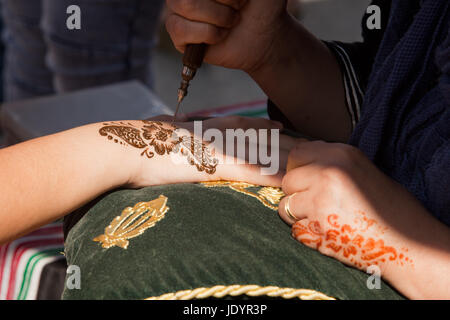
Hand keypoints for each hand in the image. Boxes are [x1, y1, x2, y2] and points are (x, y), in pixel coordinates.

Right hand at [104, 116, 298, 187]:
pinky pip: (246, 170)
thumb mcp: (157, 135)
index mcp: (199, 127)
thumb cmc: (132, 145)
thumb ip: (173, 135)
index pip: (237, 124)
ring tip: (303, 159)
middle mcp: (211, 134)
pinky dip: (265, 175)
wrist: (121, 149)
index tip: (277, 127)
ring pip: (255, 150)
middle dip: (278, 138)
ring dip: (280, 155)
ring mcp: (213, 149)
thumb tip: (175, 136)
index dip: (259, 126)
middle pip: (253, 134)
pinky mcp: (211, 166)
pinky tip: (282, 180)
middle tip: (300, 140)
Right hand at [165, 0, 289, 72]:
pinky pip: (181, 29)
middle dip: (225, 0)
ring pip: (187, 5)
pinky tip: (219, 35)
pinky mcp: (177, 33)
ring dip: (218, 17)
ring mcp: (177, 8)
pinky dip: (209, 34)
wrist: (265, 37)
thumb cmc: (263, 5)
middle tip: (236, 8)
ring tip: (229, 22)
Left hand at [278, 141, 449, 297]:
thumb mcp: (361, 171)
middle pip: (287, 179)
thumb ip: (329, 164)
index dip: (299, 170)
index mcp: (341, 154)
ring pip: (285, 206)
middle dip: (296, 194)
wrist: (409, 243)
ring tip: (325, 221)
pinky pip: (294, 230)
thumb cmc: (389, 208)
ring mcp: (321, 199)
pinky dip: (306, 235)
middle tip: (318, 206)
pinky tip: (329, 235)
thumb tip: (296, 164)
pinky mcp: (317, 227)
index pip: (297, 154)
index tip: (309, 182)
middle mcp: (328, 172)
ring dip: (299, 216)